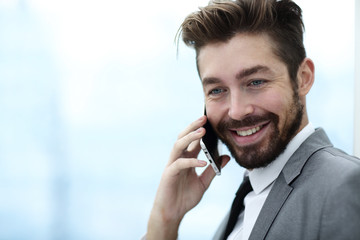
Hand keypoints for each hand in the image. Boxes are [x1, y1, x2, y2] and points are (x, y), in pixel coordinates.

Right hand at [146, 116, 229, 239]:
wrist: (173, 213)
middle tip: (204, 118)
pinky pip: (179, 164)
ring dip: (189, 137)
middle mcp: (179, 159)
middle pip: (183, 137)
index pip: (193, 140)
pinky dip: (191, 161)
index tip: (210, 120)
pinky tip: (202, 162)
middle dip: (193, 127)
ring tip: (201, 131)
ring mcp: (172, 165)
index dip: (200, 130)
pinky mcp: (169, 174)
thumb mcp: (204, 183)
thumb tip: (225, 157)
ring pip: (178, 145)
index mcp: (187, 159)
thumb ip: (213, 169)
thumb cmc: (185, 197)